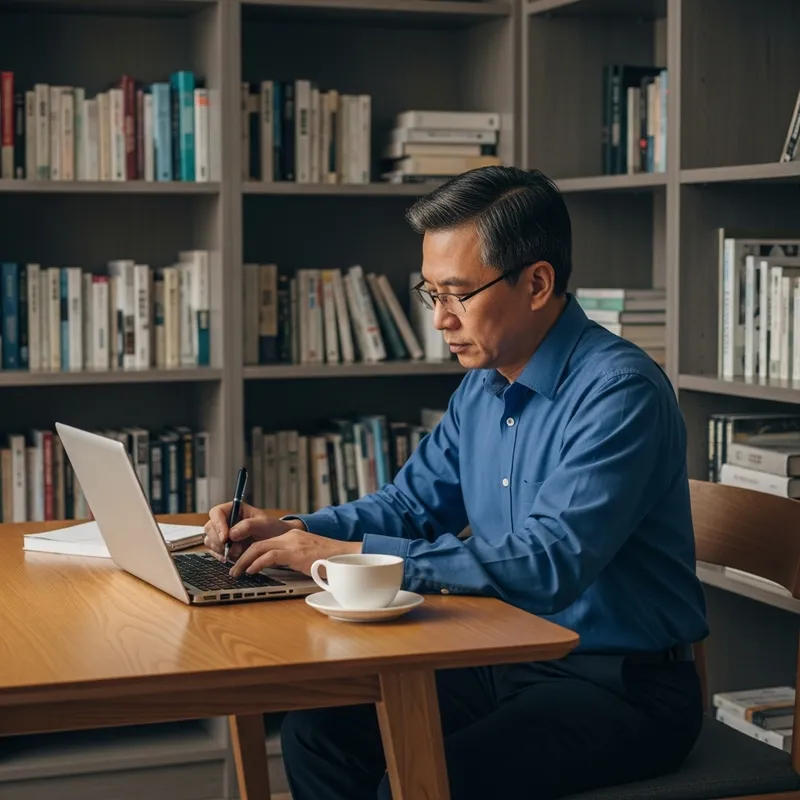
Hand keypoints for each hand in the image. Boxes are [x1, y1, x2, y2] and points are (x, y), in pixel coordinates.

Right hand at [203, 501, 304, 562]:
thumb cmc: (272, 529)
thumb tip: (232, 534)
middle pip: (210, 528)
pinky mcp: (223, 547)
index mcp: (234, 509)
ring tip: (238, 552)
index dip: (218, 524)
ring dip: (221, 550)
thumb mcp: (264, 524)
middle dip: (219, 540)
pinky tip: (231, 559)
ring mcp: (222, 534)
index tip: (226, 537)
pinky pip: (214, 552)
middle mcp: (225, 521)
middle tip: (234, 548)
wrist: (276, 543)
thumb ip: (248, 526)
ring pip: (210, 541)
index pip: (216, 513)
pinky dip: (221, 556)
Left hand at [228, 529, 361, 577]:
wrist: (346, 557)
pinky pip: (270, 555)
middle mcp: (290, 537)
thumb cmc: (329, 561)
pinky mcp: (295, 552)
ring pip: (260, 548)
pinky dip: (257, 563)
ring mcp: (293, 543)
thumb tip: (275, 567)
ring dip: (244, 561)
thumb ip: (292, 558)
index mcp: (292, 537)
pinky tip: (251, 570)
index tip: (240, 562)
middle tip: (232, 568)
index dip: (248, 551)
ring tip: (237, 572)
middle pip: (258, 543)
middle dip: (241, 556)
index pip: (264, 541)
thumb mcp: (306, 557)